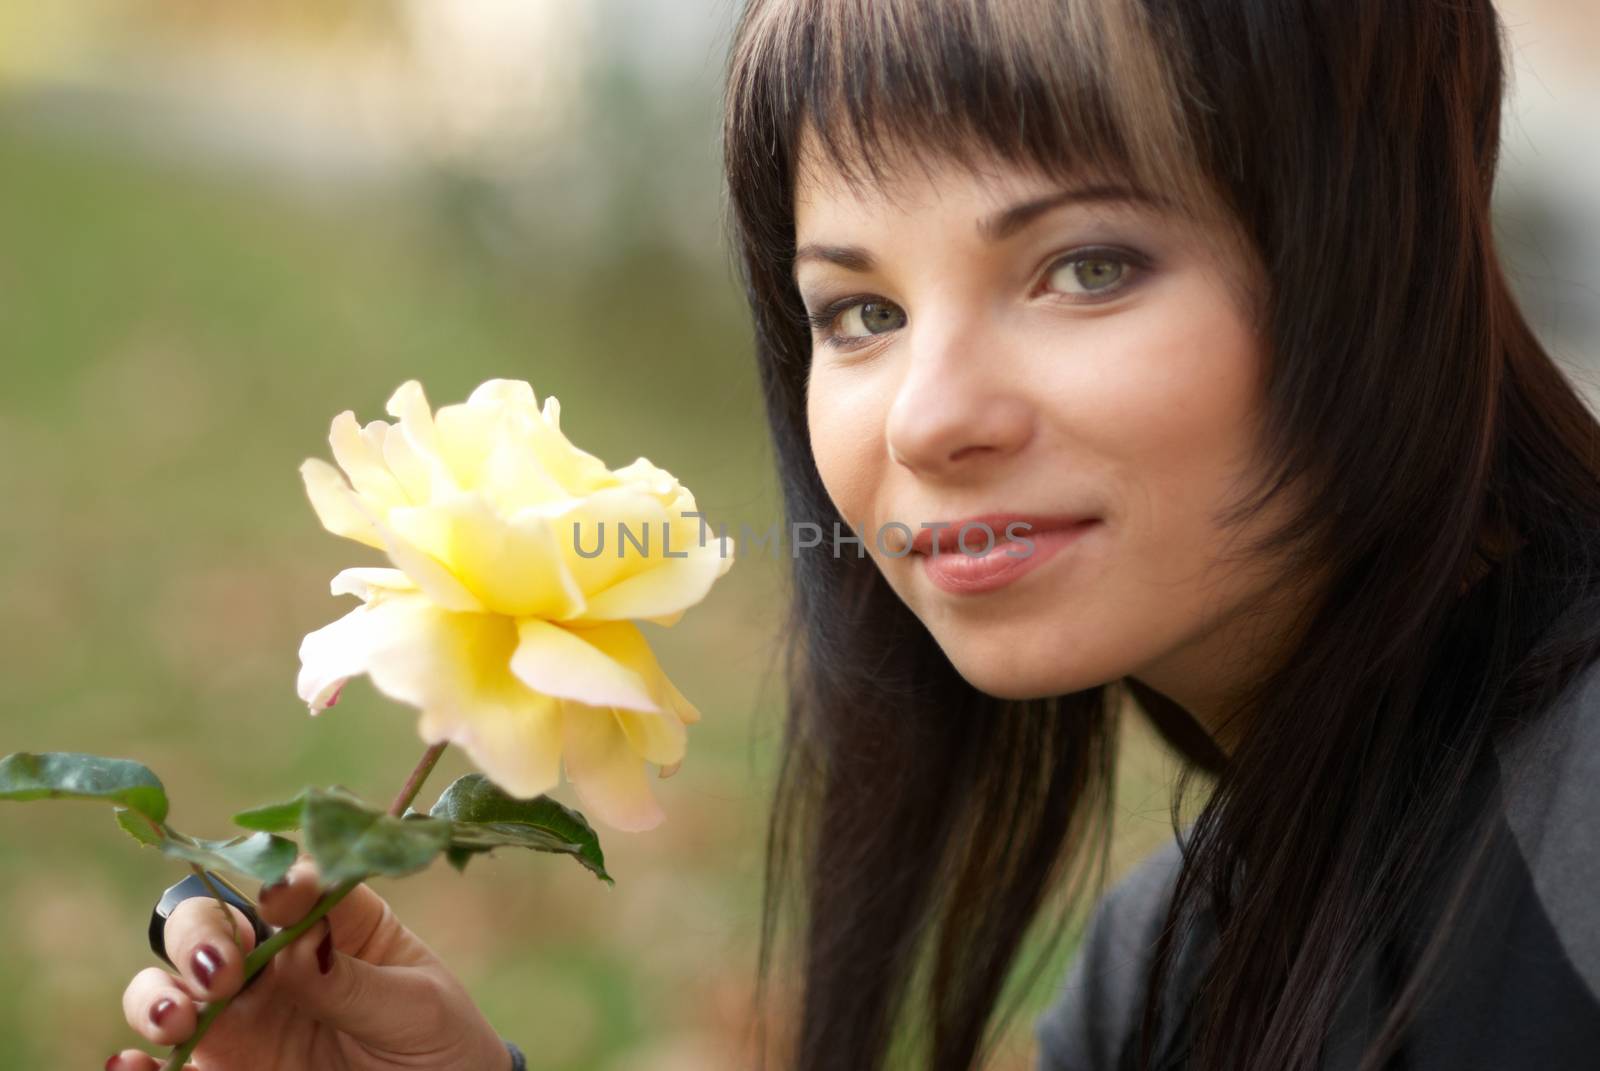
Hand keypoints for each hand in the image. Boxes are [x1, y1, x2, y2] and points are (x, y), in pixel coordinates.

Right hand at [111, 856, 512, 1070]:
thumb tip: (297, 945)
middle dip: (203, 934)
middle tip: (224, 969)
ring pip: (171, 984)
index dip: (284, 883)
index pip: (295, 884)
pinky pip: (164, 1061)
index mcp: (337, 922)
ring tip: (178, 1016)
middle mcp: (278, 958)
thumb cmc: (439, 1043)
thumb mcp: (415, 1008)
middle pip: (212, 921)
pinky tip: (132, 1065)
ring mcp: (245, 1014)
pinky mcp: (227, 1066)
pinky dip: (136, 1061)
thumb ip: (353, 981)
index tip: (287, 898)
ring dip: (158, 991)